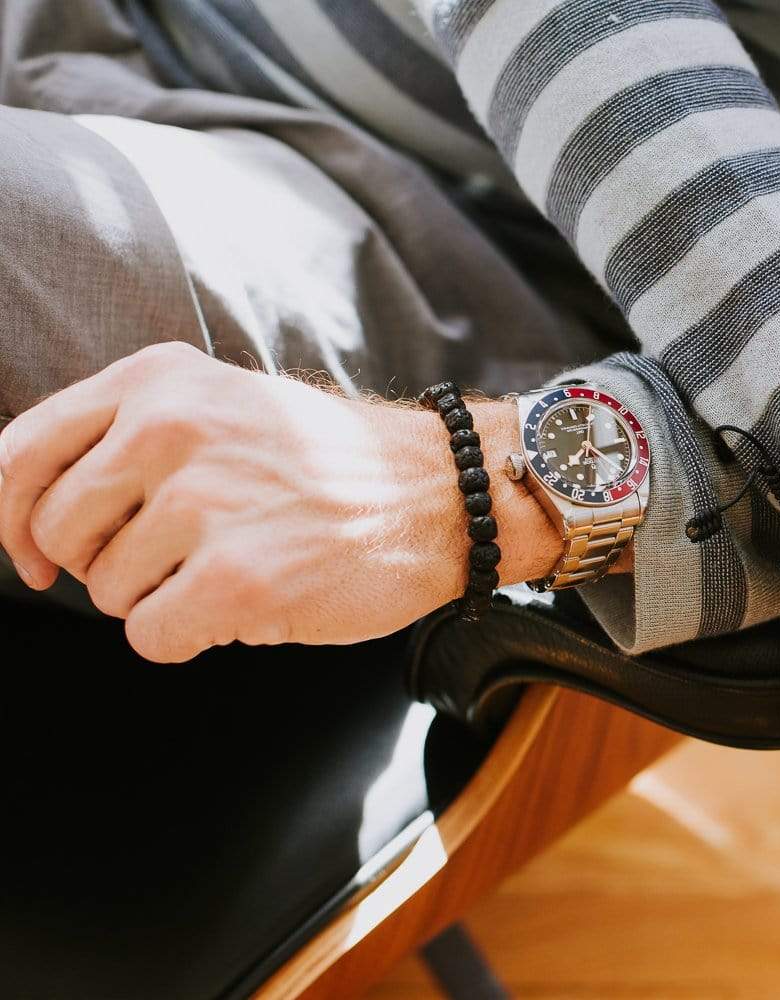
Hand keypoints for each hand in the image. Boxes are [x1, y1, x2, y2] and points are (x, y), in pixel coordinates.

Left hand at [0, 342, 558, 661]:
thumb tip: (35, 516)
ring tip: (236, 567)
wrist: (442, 495)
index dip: (9, 519)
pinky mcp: (235, 578)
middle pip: (59, 534)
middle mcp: (171, 429)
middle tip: (176, 561)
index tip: (33, 556)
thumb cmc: (333, 464)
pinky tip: (248, 604)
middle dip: (105, 565)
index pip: (19, 452)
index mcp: (159, 381)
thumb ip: (132, 435)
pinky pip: (151, 636)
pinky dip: (192, 636)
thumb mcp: (226, 405)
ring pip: (107, 592)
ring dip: (161, 599)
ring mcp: (204, 503)